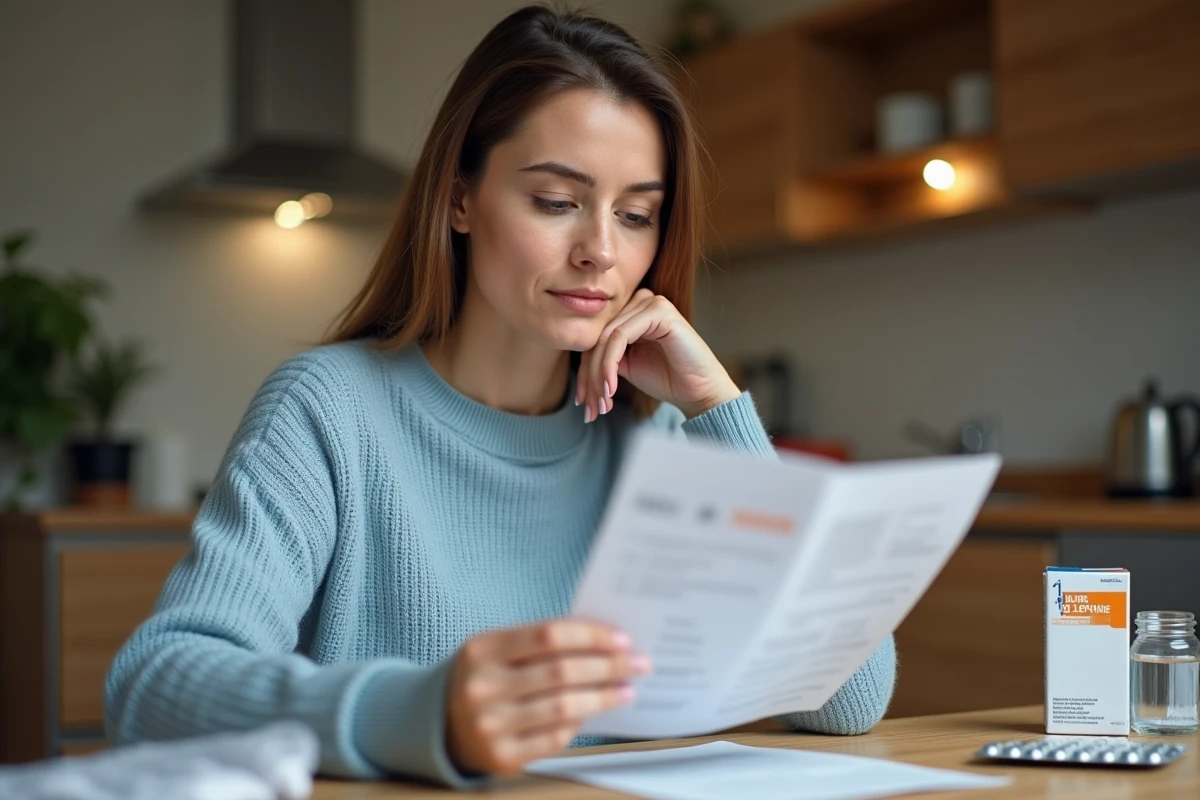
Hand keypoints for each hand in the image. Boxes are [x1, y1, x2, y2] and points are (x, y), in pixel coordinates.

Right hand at [445, 620, 650, 775]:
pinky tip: (594, 712)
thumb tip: (605, 641)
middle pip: (562, 671)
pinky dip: (579, 723)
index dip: (591, 635)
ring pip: (565, 707)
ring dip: (604, 697)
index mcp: (482, 649)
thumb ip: (542, 642)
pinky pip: (555, 738)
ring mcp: (490, 725)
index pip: (549, 635)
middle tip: (638, 663)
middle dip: (608, 666)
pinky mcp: (502, 757)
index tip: (623, 639)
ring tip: (626, 689)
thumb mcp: (498, 650)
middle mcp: (482, 687)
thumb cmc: (485, 678)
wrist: (440, 725)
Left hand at [576, 289, 739, 421]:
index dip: (585, 372)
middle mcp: (640, 301)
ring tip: (601, 404)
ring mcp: (651, 302)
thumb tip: (577, 364)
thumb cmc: (667, 378)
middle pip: (598, 338)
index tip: (582, 402)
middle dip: (590, 378)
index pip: (596, 338)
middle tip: (590, 408)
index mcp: (632, 311)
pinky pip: (620, 337)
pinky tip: (611, 389)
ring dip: (598, 376)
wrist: (699, 391)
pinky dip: (610, 364)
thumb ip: (604, 356)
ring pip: (606, 339)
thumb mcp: (626, 365)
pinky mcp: (659, 311)